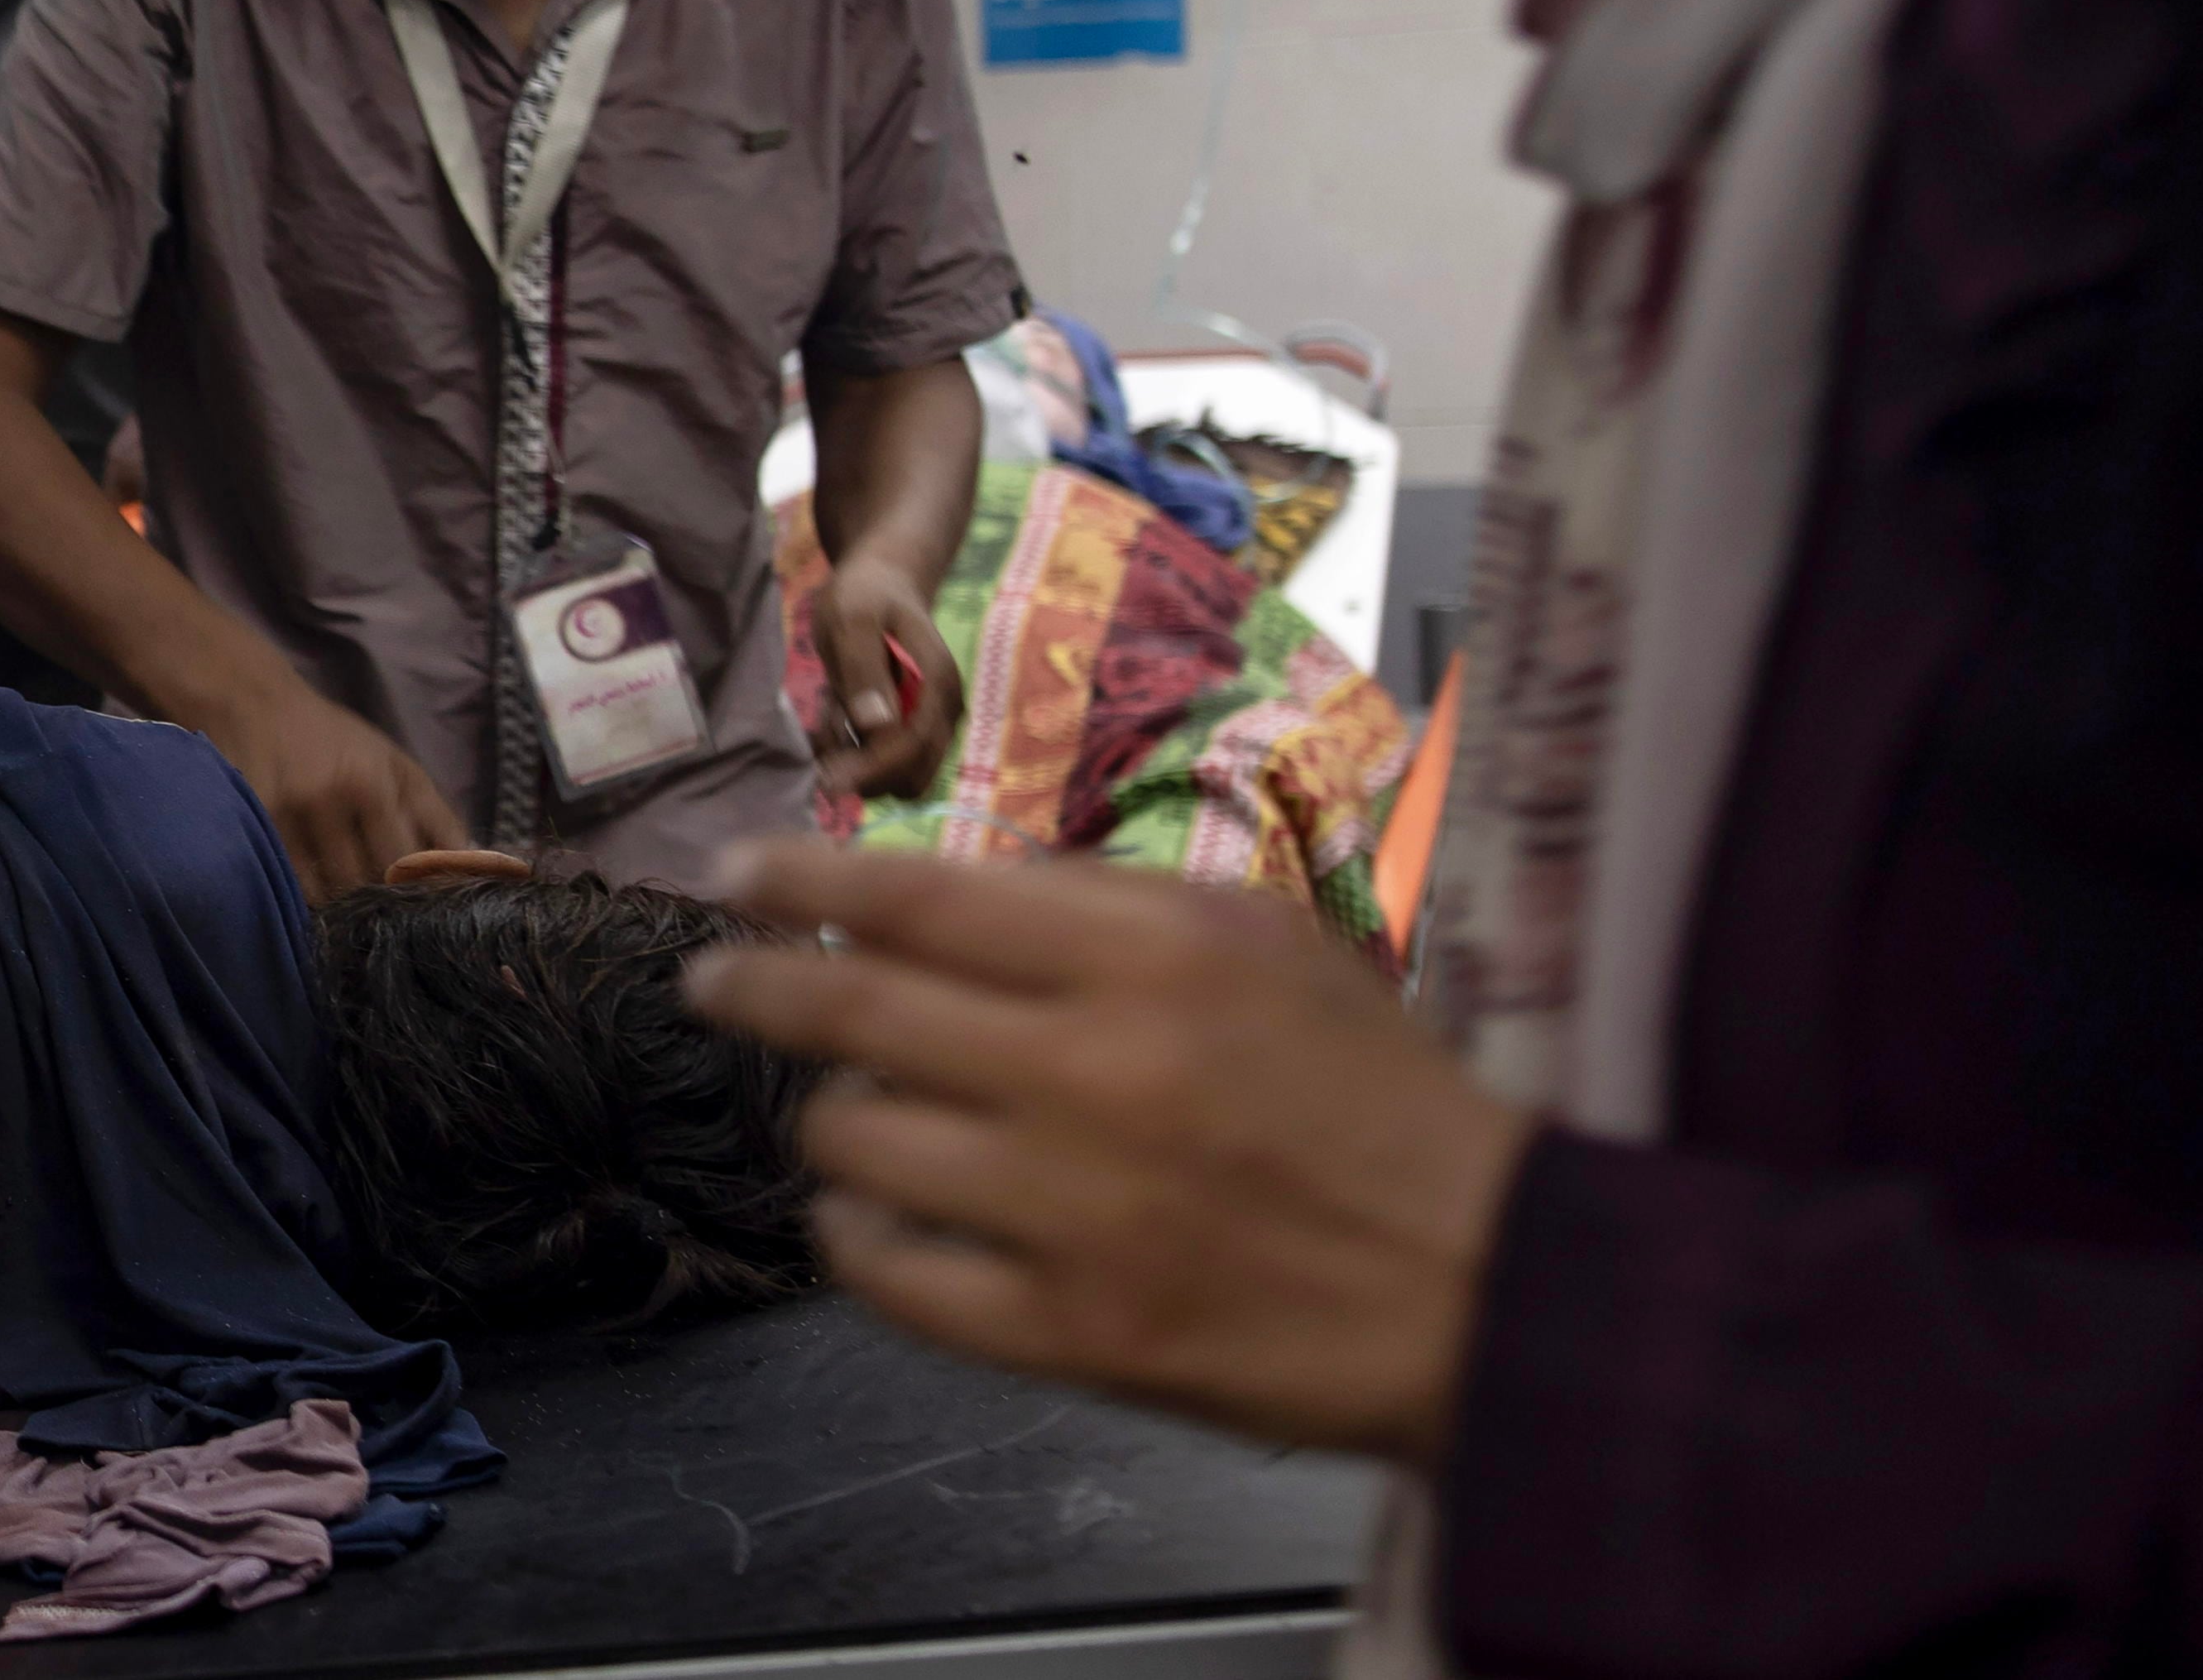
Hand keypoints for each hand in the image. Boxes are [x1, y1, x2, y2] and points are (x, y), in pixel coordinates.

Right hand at [208, 679, 466, 898]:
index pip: (403, 863)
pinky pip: (290, 881)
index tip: (420, 903)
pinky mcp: (256, 825)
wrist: (259, 703)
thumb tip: (475, 864)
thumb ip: (436, 816)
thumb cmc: (338, 739)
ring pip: (324, 889)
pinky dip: (307, 890)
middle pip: (362, 881)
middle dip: (377, 896)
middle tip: (384, 901)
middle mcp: (328, 799)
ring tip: (348, 891)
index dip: (414, 890)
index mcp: (372, 783)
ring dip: (341, 898)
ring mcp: (287, 814)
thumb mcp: (396, 765)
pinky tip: (314, 879)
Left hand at [684, 841, 1529, 1468]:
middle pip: (853, 1008)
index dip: (797, 879)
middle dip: (754, 986)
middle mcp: (1093, 1073)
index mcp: (1147, 959)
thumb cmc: (1378, 1098)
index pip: (913, 897)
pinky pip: (894, 1275)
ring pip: (854, 1141)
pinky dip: (856, 1233)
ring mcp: (1073, 1212)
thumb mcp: (1263, 943)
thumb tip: (946, 892)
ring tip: (838, 1107)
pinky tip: (866, 1209)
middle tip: (710, 978)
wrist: (1495, 1285)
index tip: (733, 873)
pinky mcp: (1073, 1332)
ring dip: (824, 1116)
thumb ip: (1102, 904)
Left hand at [814, 556, 958, 799]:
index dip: (869, 771)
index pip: (911, 748)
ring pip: (897, 777)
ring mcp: (932, 723)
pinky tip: (833, 720)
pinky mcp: (911, 727)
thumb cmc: (865, 594)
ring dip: (856, 764)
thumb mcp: (853, 620)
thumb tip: (875, 724)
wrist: (882, 580)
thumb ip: (862, 669)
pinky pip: (886, 764)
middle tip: (822, 736)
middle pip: (911, 776)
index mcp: (937, 686)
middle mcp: (944, 712)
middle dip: (862, 772)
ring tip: (827, 719)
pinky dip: (855, 755)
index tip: (825, 780)